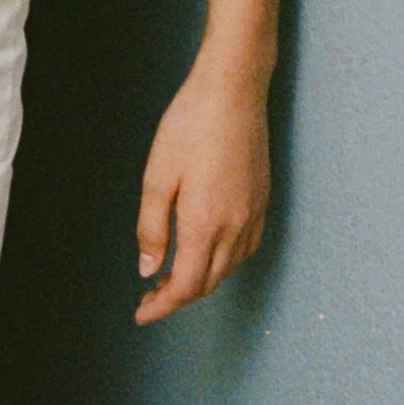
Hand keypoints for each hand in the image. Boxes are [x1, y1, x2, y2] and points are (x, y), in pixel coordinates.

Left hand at [134, 54, 269, 320]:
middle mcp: (235, 226)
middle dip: (178, 297)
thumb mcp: (157, 177)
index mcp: (205, 224)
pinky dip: (223, 261)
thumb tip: (148, 269)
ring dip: (201, 280)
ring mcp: (253, 214)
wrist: (233, 91)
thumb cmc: (190, 126)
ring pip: (228, 268)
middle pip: (208, 283)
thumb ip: (151, 228)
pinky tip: (206, 251)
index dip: (162, 306)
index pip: (186, 286)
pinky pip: (245, 248)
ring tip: (171, 274)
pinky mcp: (262, 200)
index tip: (141, 314)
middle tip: (150, 295)